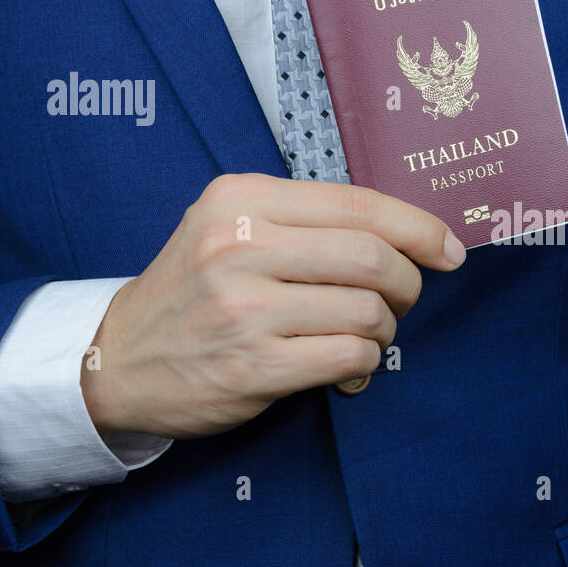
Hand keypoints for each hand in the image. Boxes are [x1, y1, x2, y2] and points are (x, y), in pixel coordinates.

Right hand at [81, 173, 465, 437]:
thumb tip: (409, 233)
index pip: (358, 204)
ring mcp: (243, 309)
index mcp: (241, 199)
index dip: (419, 227)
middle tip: (402, 301)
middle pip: (373, 258)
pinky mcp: (252, 367)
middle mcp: (238, 247)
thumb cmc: (195, 290)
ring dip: (385, 330)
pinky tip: (347, 365)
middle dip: (408, 284)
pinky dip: (365, 363)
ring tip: (364, 335)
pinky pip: (349, 357)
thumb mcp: (232, 228)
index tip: (449, 249)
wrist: (117, 360)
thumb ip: (308, 221)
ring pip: (367, 311)